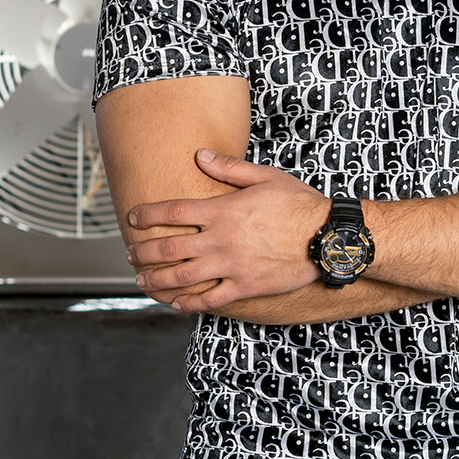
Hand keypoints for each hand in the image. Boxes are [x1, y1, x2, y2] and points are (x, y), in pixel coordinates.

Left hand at [128, 150, 329, 311]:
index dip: (147, 214)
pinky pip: (211, 299)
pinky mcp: (245, 286)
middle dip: (143, 252)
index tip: (133, 217)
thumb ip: (229, 168)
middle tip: (131, 253)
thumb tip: (200, 155)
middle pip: (169, 247)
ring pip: (183, 277)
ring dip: (157, 280)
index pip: (173, 211)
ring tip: (141, 280)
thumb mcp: (265, 177)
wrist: (327, 237)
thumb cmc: (299, 204)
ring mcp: (232, 265)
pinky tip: (176, 303)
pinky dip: (190, 303)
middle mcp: (221, 239)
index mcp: (223, 210)